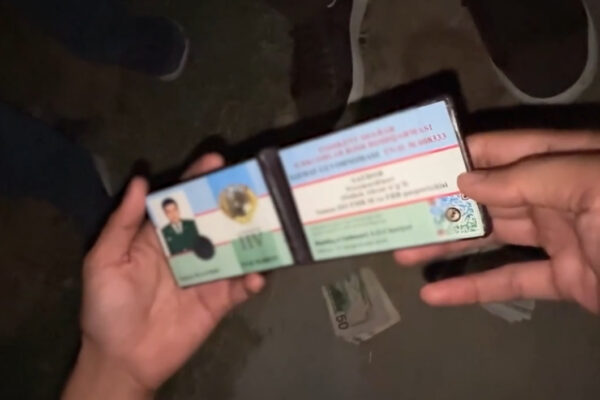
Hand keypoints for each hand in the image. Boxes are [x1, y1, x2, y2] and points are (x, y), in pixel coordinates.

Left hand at [63, 154, 264, 399]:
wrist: (122, 359)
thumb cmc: (107, 307)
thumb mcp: (104, 260)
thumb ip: (123, 222)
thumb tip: (140, 180)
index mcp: (160, 236)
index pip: (182, 201)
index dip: (197, 179)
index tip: (216, 161)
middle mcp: (188, 250)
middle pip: (214, 219)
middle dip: (233, 201)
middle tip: (254, 185)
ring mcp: (207, 275)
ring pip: (234, 249)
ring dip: (252, 236)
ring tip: (270, 221)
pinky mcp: (219, 301)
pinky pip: (240, 288)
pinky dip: (252, 280)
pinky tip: (259, 274)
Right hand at [394, 130, 599, 313]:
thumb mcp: (588, 185)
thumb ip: (527, 179)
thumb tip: (466, 181)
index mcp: (564, 162)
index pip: (503, 150)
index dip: (460, 154)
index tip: (417, 161)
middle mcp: (556, 195)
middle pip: (488, 196)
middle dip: (443, 204)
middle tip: (399, 210)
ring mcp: (560, 239)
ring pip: (491, 239)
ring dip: (447, 245)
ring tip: (403, 251)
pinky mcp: (563, 280)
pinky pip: (511, 281)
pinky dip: (472, 289)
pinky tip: (434, 295)